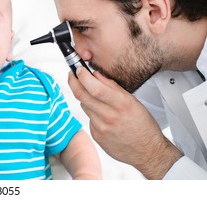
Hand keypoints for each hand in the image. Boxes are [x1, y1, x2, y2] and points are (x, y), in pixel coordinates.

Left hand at [68, 68, 182, 178]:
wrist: (147, 152)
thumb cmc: (143, 125)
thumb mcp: (133, 101)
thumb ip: (112, 87)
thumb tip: (95, 74)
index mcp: (122, 104)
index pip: (94, 87)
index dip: (82, 76)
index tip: (78, 69)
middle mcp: (109, 116)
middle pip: (82, 95)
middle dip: (73, 82)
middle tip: (72, 75)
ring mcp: (100, 128)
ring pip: (84, 105)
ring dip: (84, 97)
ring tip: (93, 95)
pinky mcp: (96, 135)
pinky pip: (89, 118)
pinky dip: (92, 112)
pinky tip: (102, 114)